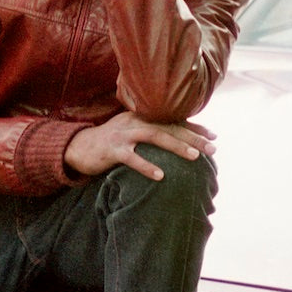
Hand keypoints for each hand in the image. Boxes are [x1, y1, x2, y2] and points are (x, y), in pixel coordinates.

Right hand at [65, 113, 216, 180]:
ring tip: (195, 157)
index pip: (172, 119)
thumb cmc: (110, 143)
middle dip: (193, 137)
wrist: (78, 147)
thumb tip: (176, 140)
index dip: (194, 127)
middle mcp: (135, 121)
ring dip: (176, 146)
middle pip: (169, 126)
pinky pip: (132, 158)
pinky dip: (146, 166)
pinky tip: (160, 176)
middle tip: (213, 148)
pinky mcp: (112, 150)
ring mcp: (123, 134)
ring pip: (154, 136)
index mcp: (141, 115)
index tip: (213, 135)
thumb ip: (150, 131)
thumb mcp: (131, 131)